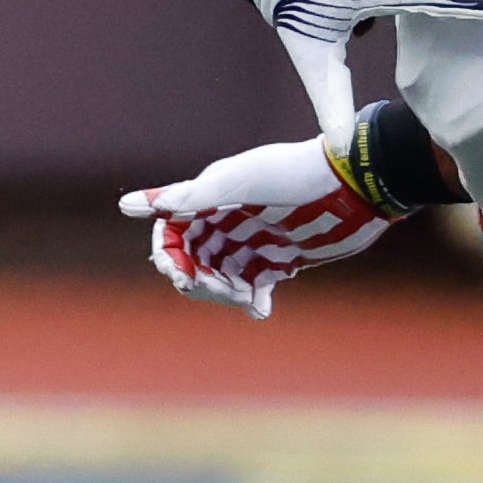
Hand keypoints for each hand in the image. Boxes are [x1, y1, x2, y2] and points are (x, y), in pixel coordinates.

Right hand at [120, 136, 390, 318]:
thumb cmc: (294, 173)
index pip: (170, 230)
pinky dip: (253, 300)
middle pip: (194, 259)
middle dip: (199, 280)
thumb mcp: (242, 181)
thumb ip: (193, 196)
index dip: (169, 254)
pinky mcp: (279, 259)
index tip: (180, 275)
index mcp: (210, 197)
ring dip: (225, 293)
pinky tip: (261, 308)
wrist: (353, 186)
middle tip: (222, 291)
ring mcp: (252, 241)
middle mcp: (226, 220)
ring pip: (221, 276)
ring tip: (246, 297)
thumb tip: (129, 207)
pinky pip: (255, 286)